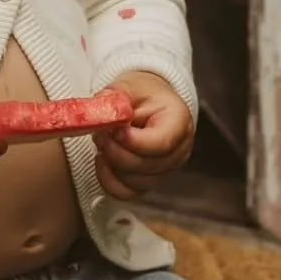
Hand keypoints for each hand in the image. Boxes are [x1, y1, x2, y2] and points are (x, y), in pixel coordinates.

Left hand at [94, 71, 193, 200]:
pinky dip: (109, 181)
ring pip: (135, 182)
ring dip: (112, 165)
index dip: (131, 141)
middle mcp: (179, 150)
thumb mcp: (128, 86)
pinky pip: (127, 193)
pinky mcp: (150, 181)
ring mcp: (167, 169)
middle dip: (116, 151)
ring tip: (104, 142)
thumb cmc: (142, 95)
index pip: (160, 143)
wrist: (148, 103)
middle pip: (146, 165)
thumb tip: (102, 111)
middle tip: (101, 133)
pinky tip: (103, 161)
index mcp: (179, 122)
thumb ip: (115, 97)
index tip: (112, 131)